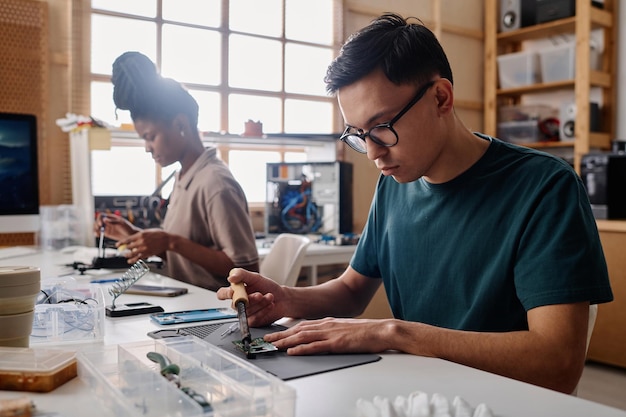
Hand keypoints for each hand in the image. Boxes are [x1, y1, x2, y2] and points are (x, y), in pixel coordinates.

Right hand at [94, 213, 136, 241]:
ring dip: (95, 229)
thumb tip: (104, 219)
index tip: (100, 224)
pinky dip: (97, 233)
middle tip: (98, 229)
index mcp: (111, 217)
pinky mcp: (107, 233)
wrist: (131, 236)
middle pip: (98, 221)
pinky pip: (100, 233)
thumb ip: (113, 222)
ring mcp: (107, 227)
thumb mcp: (121, 224)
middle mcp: (108, 222)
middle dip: (96, 225)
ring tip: (97, 234)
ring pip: (97, 227)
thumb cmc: (128, 228)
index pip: (102, 215)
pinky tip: (97, 235)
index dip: (99, 219)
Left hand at [117, 229, 168, 263]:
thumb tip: (132, 237)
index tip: (117, 245)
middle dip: (123, 249)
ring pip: (132, 253)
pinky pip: (138, 258)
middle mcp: (141, 242)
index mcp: (141, 235)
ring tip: (125, 256)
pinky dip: (133, 260)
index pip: (127, 239)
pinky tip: (130, 261)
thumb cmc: (159, 234)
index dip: (121, 243)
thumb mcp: (148, 231)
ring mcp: (144, 248)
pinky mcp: (148, 254)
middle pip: (128, 247)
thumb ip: (140, 235)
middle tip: (121, 250)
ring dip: (127, 255)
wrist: (167, 240)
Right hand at [216, 268, 285, 326]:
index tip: (232, 292)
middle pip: (236, 304)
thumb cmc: (268, 287)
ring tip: (270, 297)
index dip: (225, 294)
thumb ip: (242, 274)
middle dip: (250, 299)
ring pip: (247, 311)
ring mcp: (245, 312)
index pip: (222, 294)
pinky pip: (254, 318)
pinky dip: (264, 311)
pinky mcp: (252, 321)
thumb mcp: (255, 277)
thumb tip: (230, 277)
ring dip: (260, 303)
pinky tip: (270, 305)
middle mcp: (239, 302)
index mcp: (236, 291)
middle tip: (260, 294)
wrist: (283, 298)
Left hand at [264, 317, 391, 354]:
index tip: (276, 334)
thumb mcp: (345, 329)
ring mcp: (331, 333)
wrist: (382, 330)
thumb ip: (332, 332)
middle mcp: (326, 325)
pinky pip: (315, 346)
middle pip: (298, 330)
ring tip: (273, 346)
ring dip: (286, 341)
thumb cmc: (367, 332)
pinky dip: (302, 349)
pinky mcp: (337, 343)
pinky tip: (292, 352)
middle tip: (266, 340)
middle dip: (281, 335)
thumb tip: (321, 339)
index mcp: (328, 321)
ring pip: (303, 337)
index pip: (302, 325)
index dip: (287, 330)